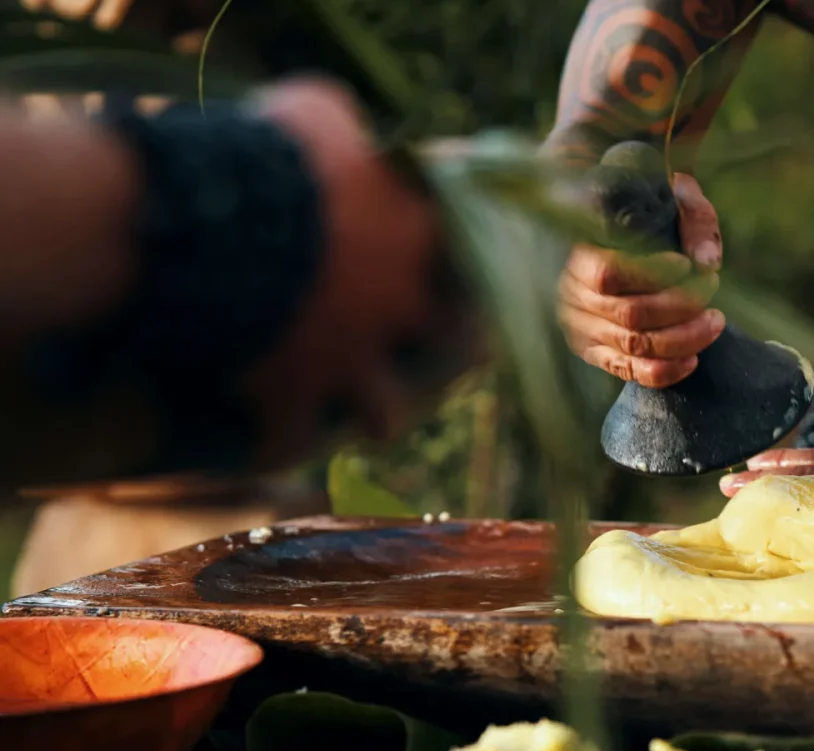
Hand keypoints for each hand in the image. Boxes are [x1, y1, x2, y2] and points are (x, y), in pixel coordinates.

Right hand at [238, 77, 476, 467]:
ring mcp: (351, 359)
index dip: (465, 266)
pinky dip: (276, 439)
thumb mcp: (314, 115)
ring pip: (386, 414)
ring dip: (371, 409)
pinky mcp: (292, 396)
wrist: (208, 220)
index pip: (472, 258)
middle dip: (441, 347)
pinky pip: (290, 439)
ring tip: (358, 406)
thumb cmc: (268, 154)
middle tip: (426, 342)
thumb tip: (352, 136)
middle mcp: (399, 306)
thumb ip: (349, 132)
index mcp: (417, 236)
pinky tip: (267, 438)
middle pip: (456, 346)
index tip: (456, 267)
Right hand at [558, 174, 724, 388]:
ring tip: (714, 322)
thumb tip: (706, 262)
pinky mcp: (596, 352)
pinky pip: (629, 371)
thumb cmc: (649, 214)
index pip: (609, 273)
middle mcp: (573, 293)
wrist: (620, 232)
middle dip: (681, 307)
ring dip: (683, 338)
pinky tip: (693, 358)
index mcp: (579, 252)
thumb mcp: (672, 198)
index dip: (652, 275)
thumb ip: (693, 220)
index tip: (685, 265)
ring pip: (634, 345)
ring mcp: (582, 328)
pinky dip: (665, 371)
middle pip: (629, 313)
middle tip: (711, 289)